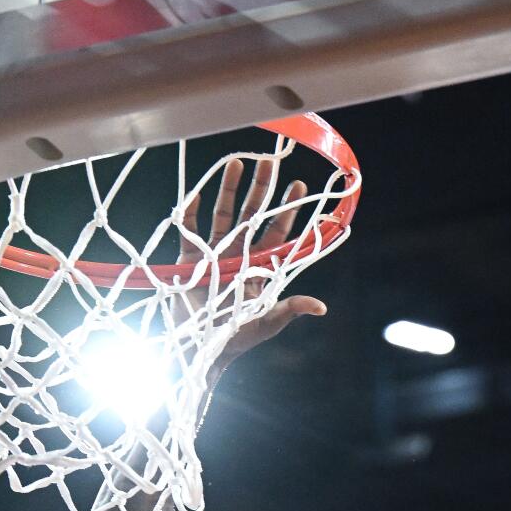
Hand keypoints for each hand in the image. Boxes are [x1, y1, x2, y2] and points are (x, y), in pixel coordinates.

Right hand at [173, 156, 326, 377]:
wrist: (202, 348)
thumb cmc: (237, 338)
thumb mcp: (267, 322)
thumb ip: (291, 309)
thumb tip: (321, 307)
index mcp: (259, 267)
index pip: (277, 232)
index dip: (288, 210)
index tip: (299, 186)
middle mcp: (239, 255)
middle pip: (252, 215)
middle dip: (260, 189)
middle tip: (268, 162)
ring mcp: (214, 254)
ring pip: (223, 214)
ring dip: (229, 189)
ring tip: (236, 162)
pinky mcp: (189, 259)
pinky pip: (188, 230)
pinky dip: (189, 212)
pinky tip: (193, 192)